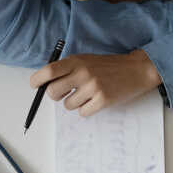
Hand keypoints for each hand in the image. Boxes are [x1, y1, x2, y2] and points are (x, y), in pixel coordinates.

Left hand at [32, 51, 161, 115]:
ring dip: (74, 103)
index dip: (37, 80)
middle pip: (53, 92)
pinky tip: (95, 100)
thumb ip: (67, 69)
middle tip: (64, 93)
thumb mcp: (86, 60)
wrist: (136, 69)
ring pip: (68, 105)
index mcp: (76, 61)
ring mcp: (93, 87)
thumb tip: (45, 84)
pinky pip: (82, 112)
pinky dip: (86, 109)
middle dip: (55, 96)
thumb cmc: (108, 66)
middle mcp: (83, 73)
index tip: (36, 86)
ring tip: (86, 95)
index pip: (48, 71)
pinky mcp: (103, 100)